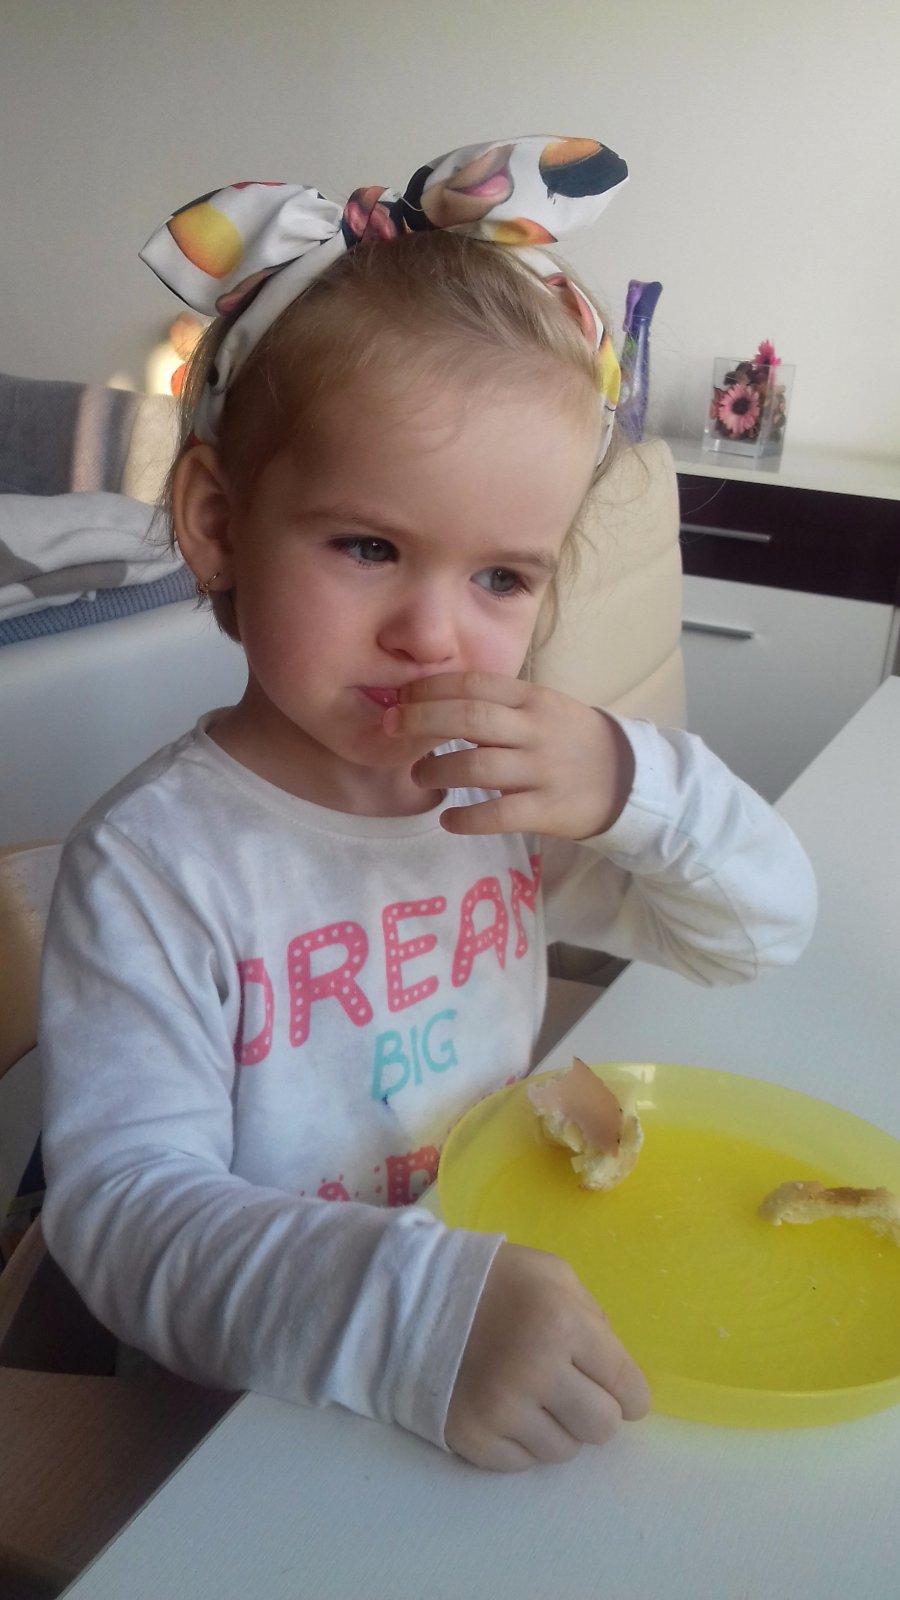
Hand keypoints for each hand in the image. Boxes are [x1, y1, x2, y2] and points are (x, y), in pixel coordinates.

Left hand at [383, 672, 634, 837]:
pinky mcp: (547, 810)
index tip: (402, 697)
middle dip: (420, 721)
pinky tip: (448, 820)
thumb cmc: (571, 740)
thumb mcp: (542, 708)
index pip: (474, 683)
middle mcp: (536, 730)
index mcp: (532, 699)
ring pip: (477, 767)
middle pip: (468, 719)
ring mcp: (542, 771)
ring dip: (436, 770)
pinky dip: (465, 819)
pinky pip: (497, 815)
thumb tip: (433, 701)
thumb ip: (498, 704)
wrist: (628, 779)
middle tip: (391, 729)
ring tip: (419, 775)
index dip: (431, 688)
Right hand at [444, 1241, 650, 1471]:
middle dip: (596, 1412)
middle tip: (574, 1393)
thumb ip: (593, 1317)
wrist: (412, 1299)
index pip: (627, 1387)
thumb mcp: (552, 1275)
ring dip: (557, 1428)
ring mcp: (503, 1411)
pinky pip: (523, 1463)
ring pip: (564, 1451)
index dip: (631, 1396)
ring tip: (533, 1397)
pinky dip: (521, 1442)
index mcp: (564, 1324)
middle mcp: (537, 1372)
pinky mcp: (475, 1439)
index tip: (622, 1396)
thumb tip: (618, 1372)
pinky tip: (506, 1410)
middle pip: (602, 1428)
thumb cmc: (494, 1281)